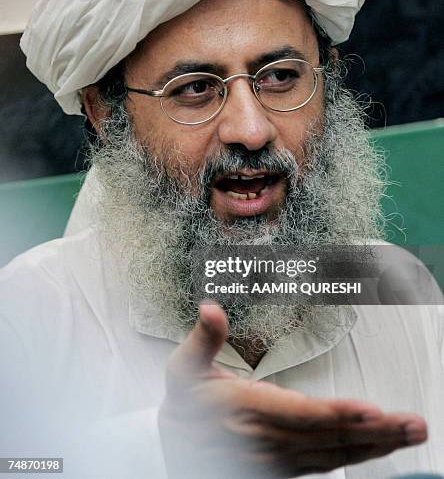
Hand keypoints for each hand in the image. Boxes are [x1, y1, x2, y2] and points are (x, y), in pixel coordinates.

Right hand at [158, 302, 426, 478]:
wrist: (178, 448)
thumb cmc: (185, 405)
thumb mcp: (182, 370)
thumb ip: (202, 340)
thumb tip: (211, 307)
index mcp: (246, 409)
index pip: (297, 415)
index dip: (334, 414)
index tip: (369, 410)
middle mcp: (269, 439)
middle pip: (328, 437)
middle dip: (374, 432)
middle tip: (414, 424)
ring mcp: (280, 457)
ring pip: (334, 454)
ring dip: (376, 445)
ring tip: (411, 432)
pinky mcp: (285, 466)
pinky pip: (328, 463)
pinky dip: (359, 456)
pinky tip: (381, 445)